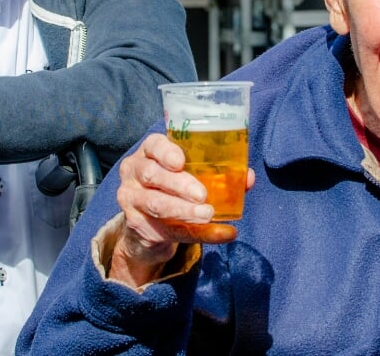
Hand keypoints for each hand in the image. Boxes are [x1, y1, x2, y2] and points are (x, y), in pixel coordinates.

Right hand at [111, 133, 254, 287]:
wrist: (150, 223)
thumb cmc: (174, 187)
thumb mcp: (190, 174)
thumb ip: (217, 173)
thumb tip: (248, 177)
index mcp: (149, 152)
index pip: (153, 145)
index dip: (166, 152)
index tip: (180, 162)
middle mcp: (135, 171)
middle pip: (153, 174)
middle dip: (180, 184)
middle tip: (202, 195)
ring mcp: (131, 199)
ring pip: (157, 203)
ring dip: (184, 211)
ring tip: (207, 214)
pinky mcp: (138, 225)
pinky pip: (170, 230)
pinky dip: (198, 233)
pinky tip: (220, 234)